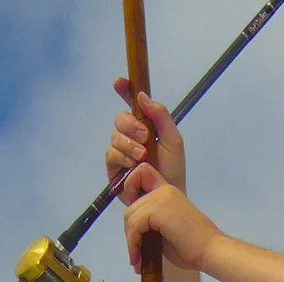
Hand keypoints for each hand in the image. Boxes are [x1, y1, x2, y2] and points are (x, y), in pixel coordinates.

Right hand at [107, 82, 185, 197]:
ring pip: (114, 136)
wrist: (165, 197)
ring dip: (129, 144)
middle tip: (145, 138)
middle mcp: (131, 137)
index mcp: (146, 126)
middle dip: (131, 125)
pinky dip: (121, 157)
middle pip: (120, 118)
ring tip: (142, 157)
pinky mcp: (113, 168)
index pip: (131, 104)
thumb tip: (142, 96)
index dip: (123, 90)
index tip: (118, 82)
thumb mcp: (173, 141)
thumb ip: (161, 116)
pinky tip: (133, 165)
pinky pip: (110, 154)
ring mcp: (121, 152)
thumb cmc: (172, 171)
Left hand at [122, 165, 222, 273]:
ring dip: (131, 241)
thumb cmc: (193, 247)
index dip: (131, 185)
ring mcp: (161, 198)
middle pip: (131, 205)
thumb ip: (151, 224)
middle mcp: (163, 190)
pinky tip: (138, 259)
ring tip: (137, 260)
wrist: (210, 251)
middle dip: (130, 231)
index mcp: (168, 192)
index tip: (133, 214)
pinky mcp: (158, 210)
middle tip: (136, 252)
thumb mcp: (167, 230)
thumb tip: (132, 233)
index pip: (142, 172)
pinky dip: (133, 245)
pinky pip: (134, 226)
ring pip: (130, 216)